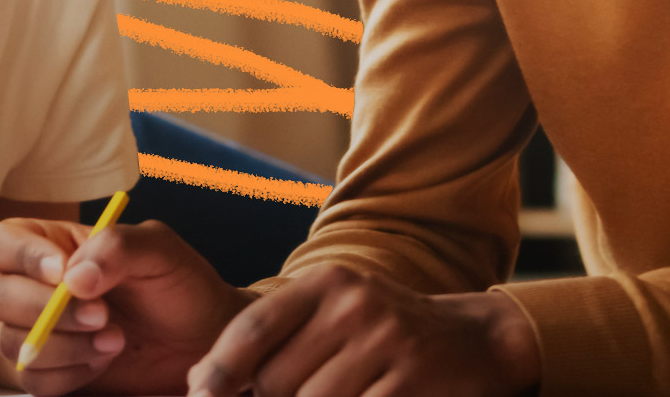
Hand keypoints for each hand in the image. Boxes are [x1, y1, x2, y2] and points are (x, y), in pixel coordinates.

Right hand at [0, 216, 253, 395]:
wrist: (201, 339)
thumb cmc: (178, 284)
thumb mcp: (159, 250)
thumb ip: (116, 247)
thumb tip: (71, 278)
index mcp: (49, 243)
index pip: (1, 244)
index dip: (22, 258)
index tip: (62, 273)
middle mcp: (31, 286)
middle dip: (45, 310)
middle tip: (101, 315)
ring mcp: (36, 331)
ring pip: (10, 342)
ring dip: (63, 345)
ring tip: (115, 339)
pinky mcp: (50, 371)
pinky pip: (33, 379)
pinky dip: (68, 373)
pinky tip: (103, 361)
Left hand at [186, 265, 539, 396]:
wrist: (469, 340)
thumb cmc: (380, 333)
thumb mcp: (332, 315)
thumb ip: (277, 338)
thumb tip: (203, 380)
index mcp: (325, 284)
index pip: (252, 327)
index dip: (218, 369)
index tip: (199, 395)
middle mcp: (353, 304)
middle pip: (276, 378)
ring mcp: (385, 341)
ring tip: (321, 396)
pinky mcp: (409, 380)